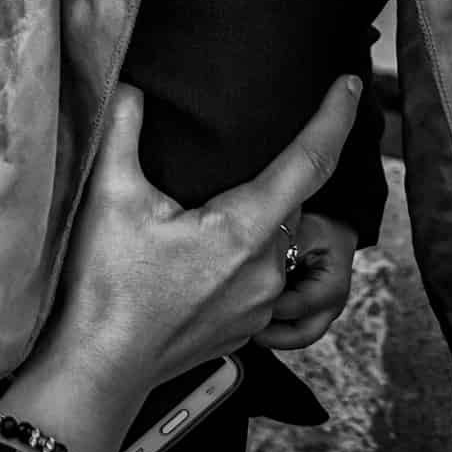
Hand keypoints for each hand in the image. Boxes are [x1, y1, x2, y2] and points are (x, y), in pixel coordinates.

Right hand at [35, 75, 362, 394]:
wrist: (100, 366)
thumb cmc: (106, 288)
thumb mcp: (109, 196)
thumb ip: (124, 129)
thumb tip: (132, 86)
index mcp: (242, 230)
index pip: (309, 162)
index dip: (335, 118)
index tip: (351, 86)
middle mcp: (266, 269)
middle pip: (286, 199)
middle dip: (271, 170)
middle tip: (232, 154)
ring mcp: (260, 303)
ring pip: (271, 237)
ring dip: (249, 214)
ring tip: (199, 209)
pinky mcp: (246, 324)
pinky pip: (259, 272)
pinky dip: (239, 251)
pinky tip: (195, 252)